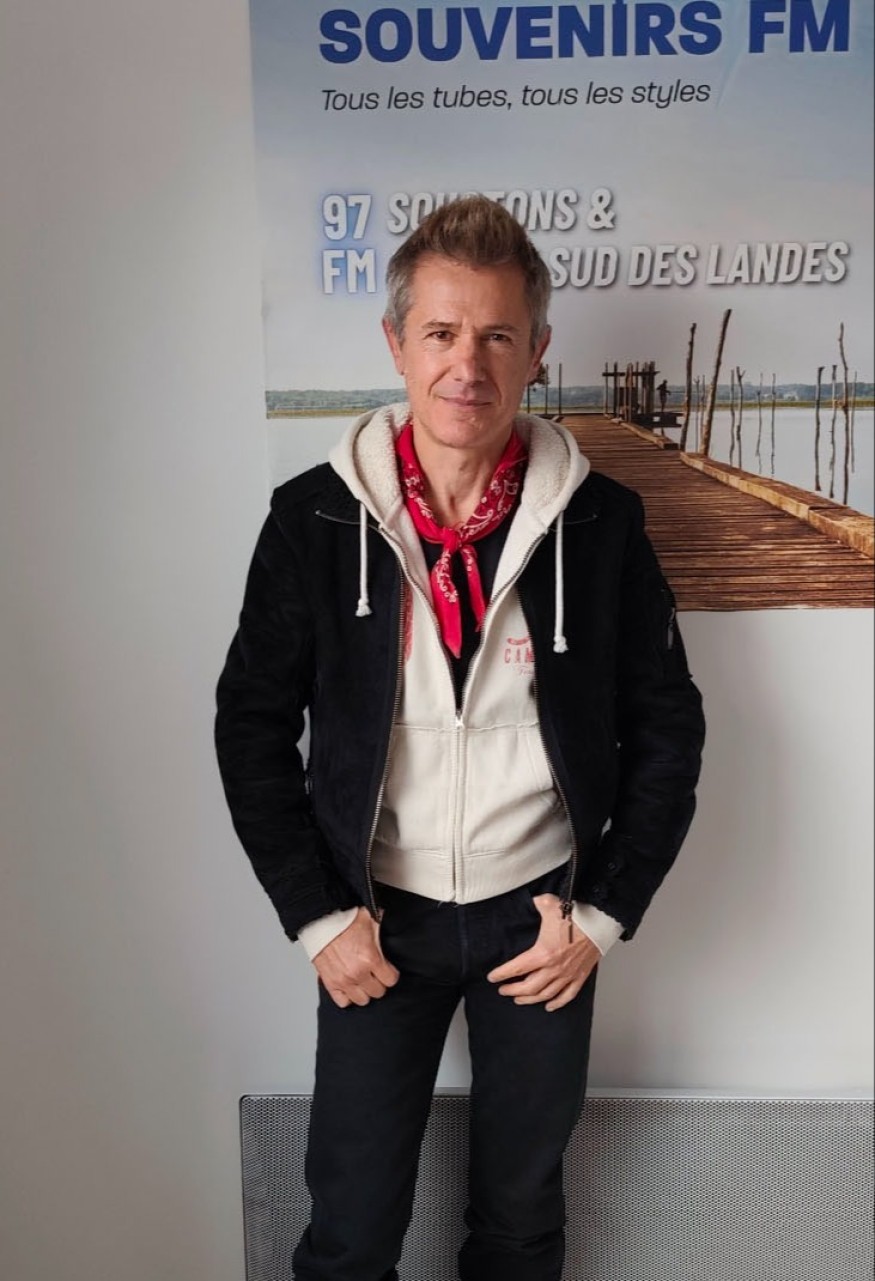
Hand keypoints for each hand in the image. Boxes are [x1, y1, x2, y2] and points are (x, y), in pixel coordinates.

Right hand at [312, 907, 399, 1007]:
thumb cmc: (344, 920)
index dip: (391, 974)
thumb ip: (384, 928)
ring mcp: (343, 980)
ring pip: (362, 1000)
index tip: (388, 970)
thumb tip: (395, 926)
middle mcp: (357, 973)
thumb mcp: (371, 920)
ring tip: (362, 980)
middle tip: (374, 973)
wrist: (320, 921)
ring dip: (363, 990)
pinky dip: (347, 995)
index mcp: (370, 958)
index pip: (390, 980)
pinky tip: (349, 985)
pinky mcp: (329, 983)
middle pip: (378, 992)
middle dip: (378, 982)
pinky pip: (343, 1002)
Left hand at [487, 893, 599, 1011]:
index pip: (517, 968)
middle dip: (513, 990)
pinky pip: (567, 996)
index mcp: (543, 953)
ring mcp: (567, 975)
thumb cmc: (576, 915)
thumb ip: (535, 903)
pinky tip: (548, 1006)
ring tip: (519, 999)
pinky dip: (557, 1003)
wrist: (600, 924)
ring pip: (545, 995)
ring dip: (530, 999)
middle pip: (528, 987)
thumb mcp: (549, 905)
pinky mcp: (579, 977)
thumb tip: (529, 900)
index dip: (502, 974)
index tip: (492, 977)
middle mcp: (554, 968)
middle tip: (503, 990)